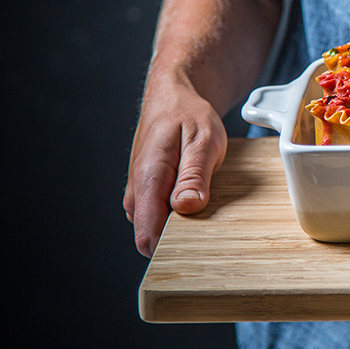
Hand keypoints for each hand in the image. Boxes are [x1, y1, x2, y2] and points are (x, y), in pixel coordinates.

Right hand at [124, 75, 227, 256]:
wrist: (172, 99)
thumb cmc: (188, 115)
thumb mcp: (203, 140)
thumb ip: (194, 175)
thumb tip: (186, 208)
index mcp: (148, 179)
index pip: (148, 235)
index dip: (174, 249)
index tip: (200, 247)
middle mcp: (137, 191)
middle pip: (154, 238)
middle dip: (183, 238)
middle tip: (212, 220)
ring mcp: (139, 194)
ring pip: (158, 229)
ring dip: (183, 225)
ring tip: (206, 203)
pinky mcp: (146, 195)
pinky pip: (161, 218)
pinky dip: (181, 215)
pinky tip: (197, 198)